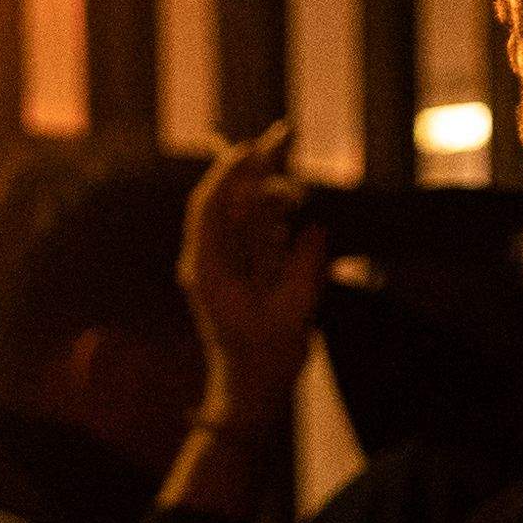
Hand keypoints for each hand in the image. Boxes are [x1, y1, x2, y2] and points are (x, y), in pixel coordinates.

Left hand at [177, 122, 330, 426]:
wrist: (249, 390)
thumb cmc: (267, 357)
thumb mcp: (293, 314)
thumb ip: (304, 269)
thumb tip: (315, 230)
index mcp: (207, 268)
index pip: (210, 207)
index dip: (231, 172)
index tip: (254, 147)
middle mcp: (207, 260)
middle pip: (224, 200)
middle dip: (251, 167)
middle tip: (283, 132)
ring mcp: (219, 263)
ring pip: (239, 212)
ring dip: (267, 193)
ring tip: (294, 180)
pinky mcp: (234, 269)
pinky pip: (249, 230)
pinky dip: (268, 214)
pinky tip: (290, 204)